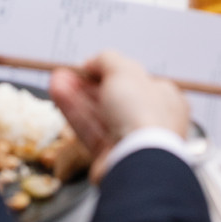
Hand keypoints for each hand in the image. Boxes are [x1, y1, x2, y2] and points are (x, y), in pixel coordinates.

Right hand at [50, 50, 188, 183]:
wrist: (138, 161)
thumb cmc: (142, 113)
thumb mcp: (124, 71)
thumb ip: (106, 60)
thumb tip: (93, 62)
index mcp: (163, 99)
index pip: (134, 81)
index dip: (109, 72)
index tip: (89, 67)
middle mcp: (148, 120)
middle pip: (111, 98)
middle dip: (86, 84)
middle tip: (66, 74)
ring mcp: (128, 140)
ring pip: (97, 114)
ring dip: (76, 95)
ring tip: (56, 80)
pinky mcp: (109, 156)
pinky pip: (89, 130)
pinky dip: (74, 112)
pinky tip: (59, 95)